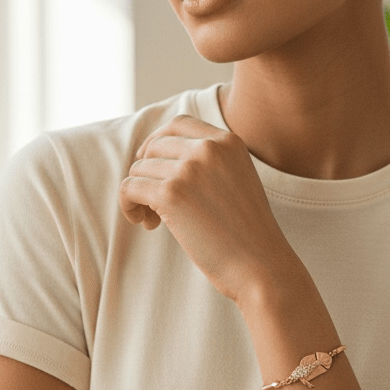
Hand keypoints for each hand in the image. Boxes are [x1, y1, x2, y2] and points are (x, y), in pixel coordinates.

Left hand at [119, 115, 300, 303]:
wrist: (260, 265)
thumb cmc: (247, 233)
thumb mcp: (237, 180)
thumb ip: (209, 162)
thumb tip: (153, 157)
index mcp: (228, 142)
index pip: (178, 124)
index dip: (158, 142)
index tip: (152, 165)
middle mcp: (209, 148)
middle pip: (154, 147)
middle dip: (149, 173)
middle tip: (155, 205)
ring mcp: (189, 169)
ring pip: (139, 168)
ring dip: (139, 194)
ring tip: (154, 220)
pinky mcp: (171, 193)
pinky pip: (130, 188)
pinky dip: (128, 205)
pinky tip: (143, 222)